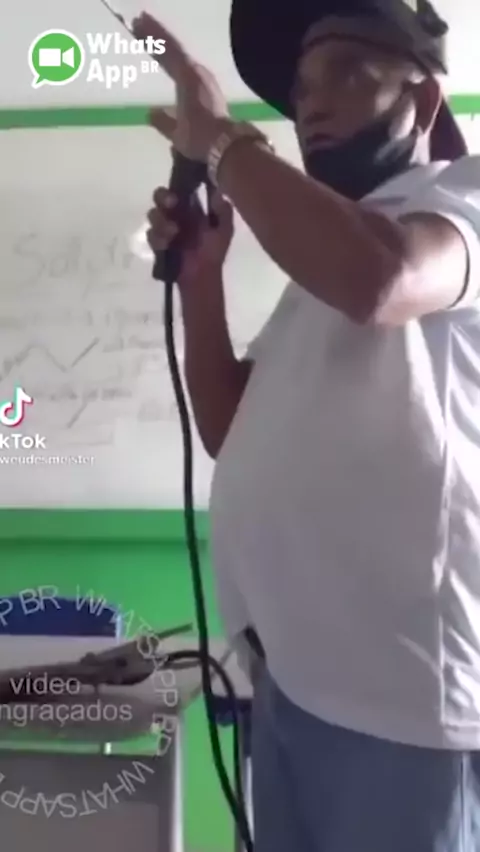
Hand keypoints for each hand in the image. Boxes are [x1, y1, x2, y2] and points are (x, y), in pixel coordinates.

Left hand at [132, 12, 230, 160]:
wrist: (220, 145)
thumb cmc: (204, 143)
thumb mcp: (177, 133)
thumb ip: (164, 122)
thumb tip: (150, 113)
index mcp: (196, 90)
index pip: (174, 67)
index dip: (161, 55)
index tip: (148, 44)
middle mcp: (197, 76)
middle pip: (172, 53)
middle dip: (155, 38)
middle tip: (139, 24)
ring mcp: (193, 72)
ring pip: (170, 47)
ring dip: (153, 33)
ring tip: (138, 20)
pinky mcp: (188, 71)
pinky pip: (169, 48)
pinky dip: (156, 36)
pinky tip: (142, 24)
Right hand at [146, 181, 233, 286]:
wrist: (203, 276)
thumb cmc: (214, 252)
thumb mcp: (224, 229)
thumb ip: (223, 210)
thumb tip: (217, 190)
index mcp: (190, 207)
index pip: (179, 188)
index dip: (177, 185)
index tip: (183, 189)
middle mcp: (174, 214)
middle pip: (160, 197)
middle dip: (162, 197)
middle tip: (171, 203)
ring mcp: (164, 228)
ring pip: (153, 215)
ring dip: (161, 221)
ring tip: (173, 232)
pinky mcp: (157, 244)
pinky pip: (151, 235)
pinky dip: (158, 238)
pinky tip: (166, 245)